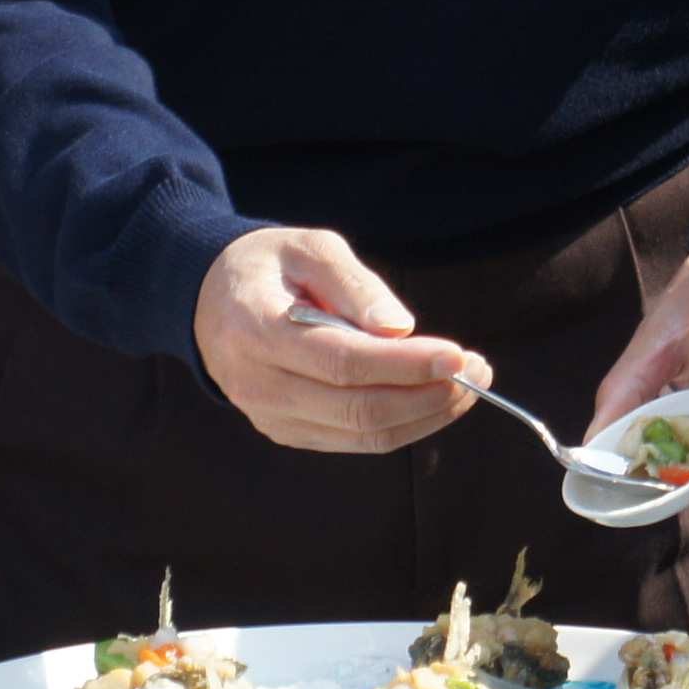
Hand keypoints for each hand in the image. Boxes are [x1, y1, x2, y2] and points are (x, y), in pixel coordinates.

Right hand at [193, 226, 480, 454]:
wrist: (209, 301)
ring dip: (424, 416)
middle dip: (428, 395)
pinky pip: (353, 440)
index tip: (459, 354)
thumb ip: (353, 284)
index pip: (342, 363)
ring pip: (362, 435)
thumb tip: (401, 331)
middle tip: (479, 370)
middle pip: (357, 409)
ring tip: (468, 384)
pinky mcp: (287, 432)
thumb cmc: (268, 266)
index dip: (405, 366)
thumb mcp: (308, 247)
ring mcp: (271, 417)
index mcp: (257, 331)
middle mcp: (259, 385)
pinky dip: (402, 425)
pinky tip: (431, 398)